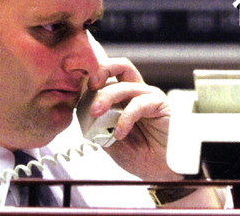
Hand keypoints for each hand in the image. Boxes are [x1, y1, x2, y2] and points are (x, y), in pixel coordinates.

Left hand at [86, 57, 181, 180]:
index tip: (76, 93)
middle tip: (88, 87)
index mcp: (124, 99)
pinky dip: (125, 118)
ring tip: (95, 113)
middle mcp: (137, 93)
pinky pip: (139, 104)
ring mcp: (149, 97)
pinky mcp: (161, 105)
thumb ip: (98, 127)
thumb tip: (81, 115)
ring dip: (106, 97)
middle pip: (119, 67)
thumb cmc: (141, 155)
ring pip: (125, 85)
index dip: (91, 80)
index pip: (107, 78)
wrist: (163, 171)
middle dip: (100, 71)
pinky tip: (120, 133)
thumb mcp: (111, 143)